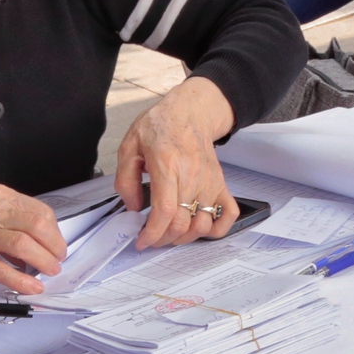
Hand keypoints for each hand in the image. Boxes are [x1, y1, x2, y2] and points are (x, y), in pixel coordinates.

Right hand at [0, 184, 68, 292]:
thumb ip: (4, 216)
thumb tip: (30, 237)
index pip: (38, 210)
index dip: (53, 230)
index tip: (56, 243)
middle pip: (37, 225)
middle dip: (54, 245)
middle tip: (57, 259)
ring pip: (24, 245)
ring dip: (43, 261)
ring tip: (49, 272)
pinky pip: (1, 269)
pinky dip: (21, 280)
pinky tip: (31, 287)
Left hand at [116, 76, 240, 249]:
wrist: (189, 112)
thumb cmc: (160, 127)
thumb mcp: (130, 147)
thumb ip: (125, 180)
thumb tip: (133, 207)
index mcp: (168, 165)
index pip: (166, 210)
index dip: (153, 233)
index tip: (142, 240)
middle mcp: (192, 175)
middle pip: (183, 223)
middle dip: (163, 239)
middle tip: (151, 236)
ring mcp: (209, 181)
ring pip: (203, 224)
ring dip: (186, 237)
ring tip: (171, 232)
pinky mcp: (220, 183)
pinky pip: (229, 214)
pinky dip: (218, 228)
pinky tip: (201, 227)